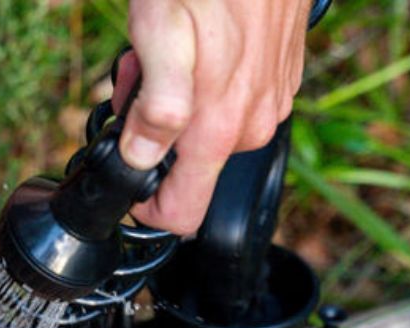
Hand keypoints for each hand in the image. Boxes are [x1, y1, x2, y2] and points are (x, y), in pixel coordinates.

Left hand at [116, 0, 310, 234]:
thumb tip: (141, 159)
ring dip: (182, 105)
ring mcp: (271, 102)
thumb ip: (154, 105)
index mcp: (220, 129)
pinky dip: (209, 83)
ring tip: (171, 51)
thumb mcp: (159, 30)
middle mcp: (252, 127)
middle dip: (158, 137)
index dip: (145, 202)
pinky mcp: (281, 77)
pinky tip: (202, 42)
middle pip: (191, 168)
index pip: (181, 215)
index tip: (127, 166)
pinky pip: (235, 102)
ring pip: (210, 133)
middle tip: (143, 78)